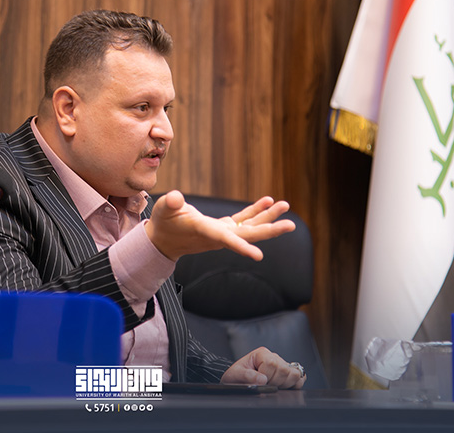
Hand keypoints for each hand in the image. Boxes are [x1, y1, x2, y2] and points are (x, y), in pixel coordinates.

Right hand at [144, 190, 293, 260]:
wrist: (162, 240)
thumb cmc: (162, 224)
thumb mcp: (163, 210)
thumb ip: (170, 204)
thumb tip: (177, 198)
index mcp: (204, 232)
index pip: (225, 239)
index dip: (241, 246)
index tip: (259, 255)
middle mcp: (218, 235)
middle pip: (247, 235)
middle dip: (269, 230)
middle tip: (291, 224)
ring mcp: (222, 233)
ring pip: (249, 227)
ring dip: (268, 217)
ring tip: (285, 205)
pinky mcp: (222, 228)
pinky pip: (243, 220)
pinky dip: (255, 211)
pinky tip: (267, 201)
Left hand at [221, 347, 305, 388]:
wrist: (237, 379)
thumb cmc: (236, 376)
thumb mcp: (235, 375)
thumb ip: (247, 376)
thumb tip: (262, 380)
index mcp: (261, 353)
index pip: (271, 364)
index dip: (266, 376)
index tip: (258, 381)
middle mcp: (273, 356)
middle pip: (284, 370)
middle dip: (275, 382)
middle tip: (265, 384)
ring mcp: (282, 364)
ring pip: (295, 374)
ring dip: (284, 384)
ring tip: (273, 385)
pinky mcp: (288, 373)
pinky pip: (300, 377)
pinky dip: (295, 384)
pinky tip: (283, 386)